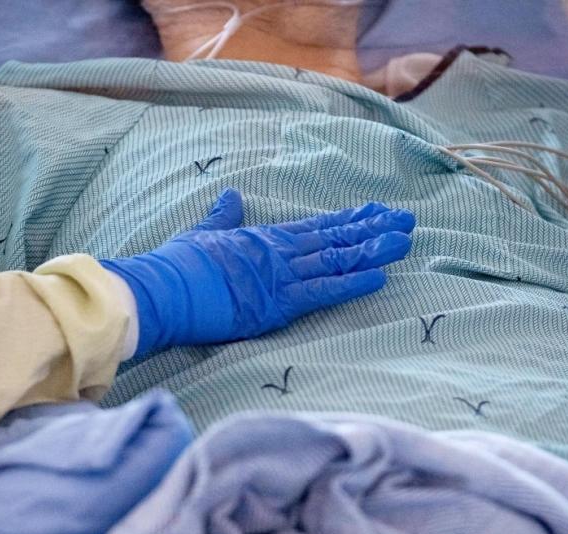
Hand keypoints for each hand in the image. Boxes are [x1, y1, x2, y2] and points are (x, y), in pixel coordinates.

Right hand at [102, 188, 414, 355]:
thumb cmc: (177, 266)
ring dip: (372, 250)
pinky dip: (352, 284)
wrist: (162, 288)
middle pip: (334, 239)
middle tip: (405, 220)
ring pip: (336, 260)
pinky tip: (380, 276)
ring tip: (404, 239)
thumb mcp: (202, 233)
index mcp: (263, 239)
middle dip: (371, 230)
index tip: (375, 212)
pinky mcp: (277, 303)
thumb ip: (222, 217)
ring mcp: (280, 276)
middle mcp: (278, 253)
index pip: (315, 228)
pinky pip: (322, 291)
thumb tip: (231, 196)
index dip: (348, 221)